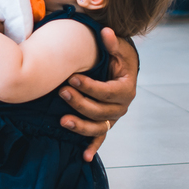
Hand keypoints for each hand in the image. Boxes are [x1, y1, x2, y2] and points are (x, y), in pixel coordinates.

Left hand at [58, 26, 139, 161]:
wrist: (120, 68)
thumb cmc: (116, 56)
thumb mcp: (118, 47)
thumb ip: (112, 43)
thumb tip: (106, 32)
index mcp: (126, 89)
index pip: (108, 92)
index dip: (90, 86)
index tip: (72, 77)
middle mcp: (121, 107)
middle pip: (101, 111)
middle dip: (80, 103)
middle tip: (61, 91)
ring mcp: (112, 118)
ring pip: (98, 127)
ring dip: (81, 126)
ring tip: (62, 121)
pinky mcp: (105, 123)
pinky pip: (99, 138)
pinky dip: (92, 147)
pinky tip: (83, 157)